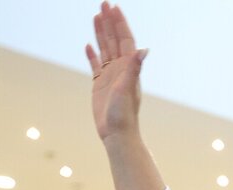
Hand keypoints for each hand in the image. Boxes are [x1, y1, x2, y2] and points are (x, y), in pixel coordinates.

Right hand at [86, 3, 146, 142]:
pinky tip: (88, 46)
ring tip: (96, 16)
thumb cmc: (124, 114)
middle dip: (109, 21)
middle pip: (114, 39)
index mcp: (128, 67)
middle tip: (103, 3)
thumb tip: (143, 50)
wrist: (117, 134)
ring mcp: (110, 76)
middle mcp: (120, 69)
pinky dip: (92, 54)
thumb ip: (134, 68)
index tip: (113, 7)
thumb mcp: (128, 89)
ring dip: (101, 33)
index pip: (124, 39)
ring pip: (104, 49)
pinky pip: (95, 65)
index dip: (119, 23)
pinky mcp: (100, 85)